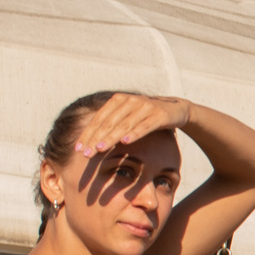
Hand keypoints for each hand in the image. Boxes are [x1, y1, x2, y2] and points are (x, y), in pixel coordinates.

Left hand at [73, 93, 192, 155]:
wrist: (175, 110)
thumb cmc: (146, 117)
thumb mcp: (128, 118)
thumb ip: (112, 125)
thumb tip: (91, 143)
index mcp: (117, 100)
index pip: (98, 119)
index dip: (87, 134)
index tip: (79, 149)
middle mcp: (129, 101)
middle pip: (109, 122)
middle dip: (95, 139)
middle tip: (86, 154)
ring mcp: (145, 106)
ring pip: (124, 125)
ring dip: (111, 138)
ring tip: (100, 149)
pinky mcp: (160, 115)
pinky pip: (145, 126)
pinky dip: (135, 134)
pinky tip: (125, 142)